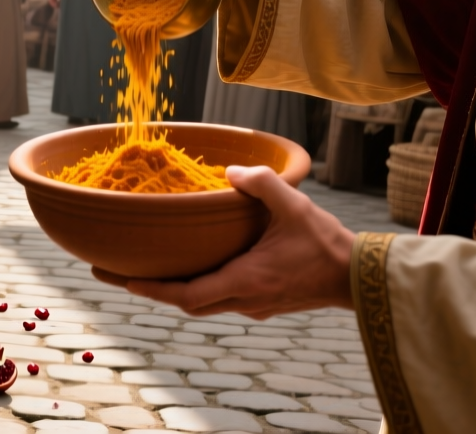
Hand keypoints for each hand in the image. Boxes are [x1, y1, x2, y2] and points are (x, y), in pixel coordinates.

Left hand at [121, 166, 354, 318]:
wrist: (359, 277)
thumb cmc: (326, 242)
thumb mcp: (293, 204)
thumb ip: (261, 182)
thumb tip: (230, 170)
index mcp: (245, 280)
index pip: (186, 294)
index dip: (151, 290)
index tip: (121, 280)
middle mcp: (244, 301)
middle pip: (187, 304)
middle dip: (150, 291)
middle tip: (116, 274)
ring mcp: (254, 306)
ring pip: (204, 304)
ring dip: (175, 291)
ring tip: (146, 272)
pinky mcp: (264, 305)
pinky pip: (221, 300)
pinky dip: (199, 287)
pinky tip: (193, 267)